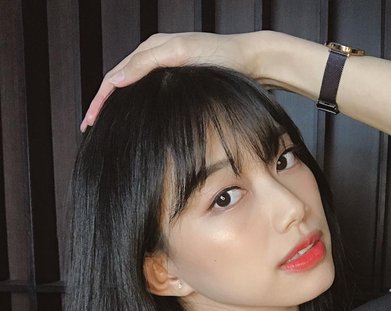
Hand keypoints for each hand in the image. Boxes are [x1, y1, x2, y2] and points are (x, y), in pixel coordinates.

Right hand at [80, 31, 262, 131]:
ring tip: (106, 128)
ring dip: (117, 108)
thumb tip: (113, 80)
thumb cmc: (218, 56)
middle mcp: (154, 57)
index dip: (99, 101)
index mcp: (150, 49)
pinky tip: (136, 122)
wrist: (250, 60)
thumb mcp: (178, 53)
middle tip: (90, 129)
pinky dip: (137, 108)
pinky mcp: (178, 82)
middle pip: (119, 83)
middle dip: (102, 106)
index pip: (114, 77)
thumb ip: (145, 64)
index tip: (88, 123)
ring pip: (133, 91)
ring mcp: (166, 69)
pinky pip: (149, 95)